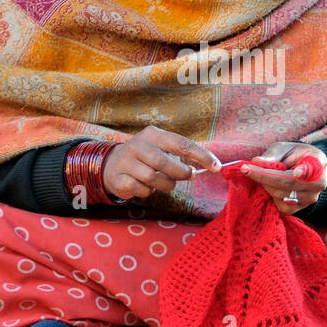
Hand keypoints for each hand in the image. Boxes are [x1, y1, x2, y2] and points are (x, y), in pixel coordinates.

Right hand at [101, 126, 219, 200]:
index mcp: (153, 135)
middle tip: (188, 176)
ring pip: (153, 178)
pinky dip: (149, 192)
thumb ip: (181, 155)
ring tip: (166, 182)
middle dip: (181, 173)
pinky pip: (142, 190)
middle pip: (164, 162)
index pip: (180, 143)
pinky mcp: (120, 179)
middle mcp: (137, 146)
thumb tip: (205, 165)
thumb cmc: (145, 157)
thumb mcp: (160, 148)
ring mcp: (126, 162)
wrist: (111, 164)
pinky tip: (146, 187)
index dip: (201, 155)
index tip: (216, 166)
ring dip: (166, 185)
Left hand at [241, 141, 326, 215]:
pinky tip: (272, 187)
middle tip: (247, 168)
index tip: (297, 173)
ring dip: (266, 185)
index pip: (311, 168)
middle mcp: (319, 183)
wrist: (303, 169)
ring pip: (281, 196)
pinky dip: (271, 196)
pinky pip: (280, 206)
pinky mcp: (300, 209)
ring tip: (264, 176)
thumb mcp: (284, 148)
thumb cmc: (293, 155)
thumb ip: (273, 154)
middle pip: (288, 183)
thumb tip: (257, 161)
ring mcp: (310, 198)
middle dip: (264, 176)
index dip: (305, 172)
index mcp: (318, 162)